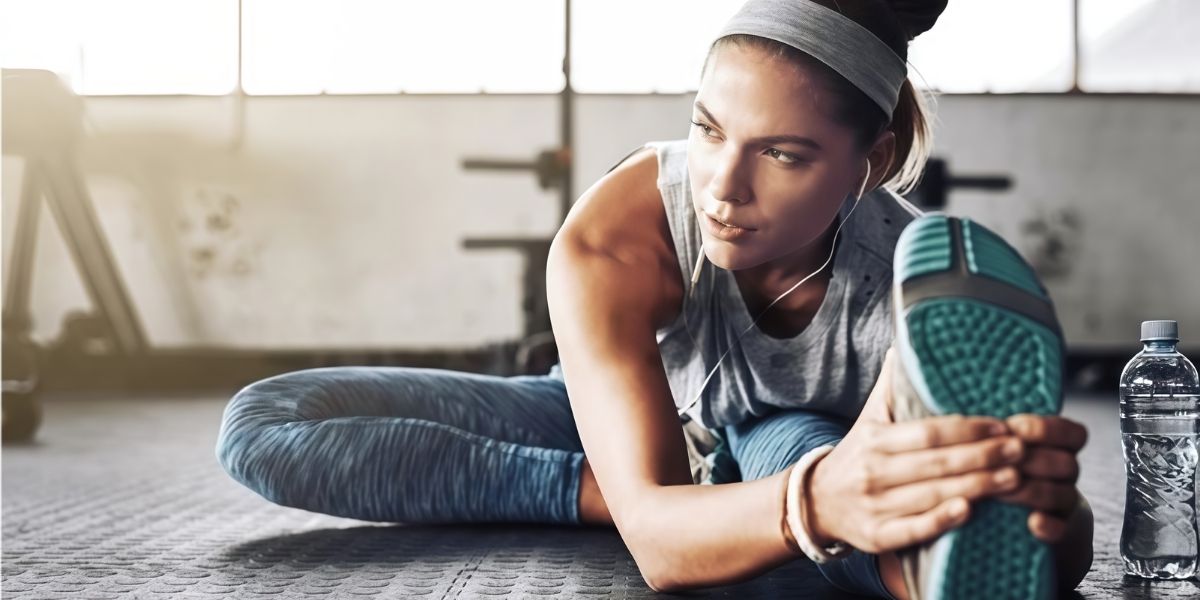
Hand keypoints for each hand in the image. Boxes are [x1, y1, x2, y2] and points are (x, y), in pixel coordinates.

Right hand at [803, 349, 1024, 553]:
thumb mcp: (869, 418)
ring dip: (977, 488)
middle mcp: (872, 472)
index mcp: (874, 439)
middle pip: (936, 463)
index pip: (928, 432)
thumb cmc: (857, 455)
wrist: (815, 502)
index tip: (1002, 425)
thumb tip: (906, 343)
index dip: (967, 429)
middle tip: (1020, 450)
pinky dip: (941, 521)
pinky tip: (970, 512)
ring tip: (1015, 478)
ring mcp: (874, 506)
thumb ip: (891, 386)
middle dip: (983, 456)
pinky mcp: (876, 537)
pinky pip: (913, 530)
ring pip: (932, 496)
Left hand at [994, 414, 1087, 543]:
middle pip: (1066, 463)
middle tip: (998, 462)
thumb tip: (959, 418)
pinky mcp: (1060, 533)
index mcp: (1057, 447)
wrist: (1015, 520)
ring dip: (1031, 491)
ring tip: (999, 492)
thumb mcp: (998, 448)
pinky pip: (1062, 529)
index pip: (1072, 433)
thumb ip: (992, 435)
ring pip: (1063, 494)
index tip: (1014, 428)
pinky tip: (1032, 522)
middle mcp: (1066, 474)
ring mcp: (1064, 504)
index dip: (1046, 428)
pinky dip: (1049, 525)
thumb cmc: (998, 470)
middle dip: (1031, 461)